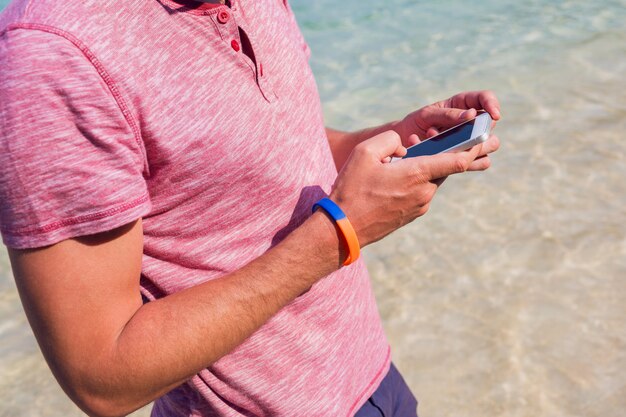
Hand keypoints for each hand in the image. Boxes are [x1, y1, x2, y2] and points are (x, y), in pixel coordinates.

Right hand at [329, 130, 483, 246]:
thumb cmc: (352, 189)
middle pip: (445, 169)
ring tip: (404, 163)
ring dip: (425, 170)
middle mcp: (424, 192)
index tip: (485, 138)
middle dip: (449, 155)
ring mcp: (419, 206)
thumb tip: (404, 146)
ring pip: (430, 181)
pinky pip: (420, 193)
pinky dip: (415, 183)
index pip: (458, 161)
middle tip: (455, 142)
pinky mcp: (411, 216)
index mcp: (417, 174)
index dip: (474, 148)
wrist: (343, 229)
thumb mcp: (364, 153)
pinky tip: (395, 181)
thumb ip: (389, 140)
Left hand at [398, 90, 500, 170]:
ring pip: (490, 145)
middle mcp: (469, 122)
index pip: (485, 98)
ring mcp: (469, 141)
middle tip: (461, 136)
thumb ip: (448, 114)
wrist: (402, 145)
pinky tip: (450, 160)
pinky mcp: (466, 157)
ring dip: (474, 148)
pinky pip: (480, 162)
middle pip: (490, 125)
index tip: (495, 115)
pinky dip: (469, 163)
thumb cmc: (414, 124)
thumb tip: (472, 115)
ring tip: (450, 148)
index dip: (492, 105)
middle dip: (481, 131)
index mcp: (461, 105)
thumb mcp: (427, 115)